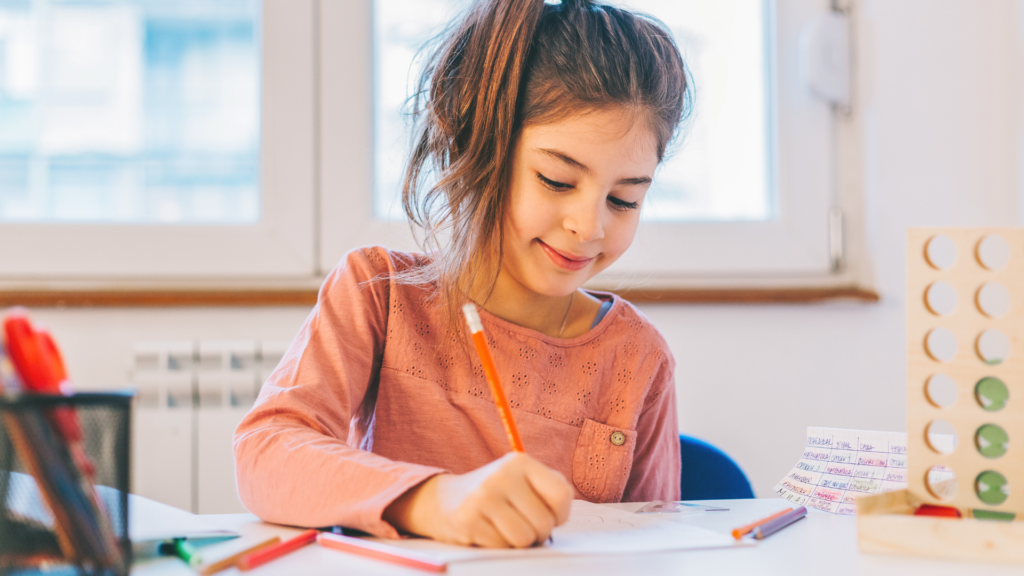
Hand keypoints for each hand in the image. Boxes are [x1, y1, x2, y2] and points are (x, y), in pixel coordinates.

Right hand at [383, 452, 573, 547]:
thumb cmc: (495, 493)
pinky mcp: (469, 520)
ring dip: (519, 541)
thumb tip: (560, 514)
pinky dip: (499, 545)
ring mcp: (484, 497)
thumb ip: (550, 488)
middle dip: (538, 532)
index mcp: (520, 461)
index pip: (561, 494)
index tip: (550, 516)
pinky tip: (487, 530)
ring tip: (506, 528)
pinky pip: (502, 546)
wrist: (444, 500)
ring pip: (524, 539)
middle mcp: (502, 475)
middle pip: (544, 522)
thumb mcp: (521, 479)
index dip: (561, 514)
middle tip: (523, 524)